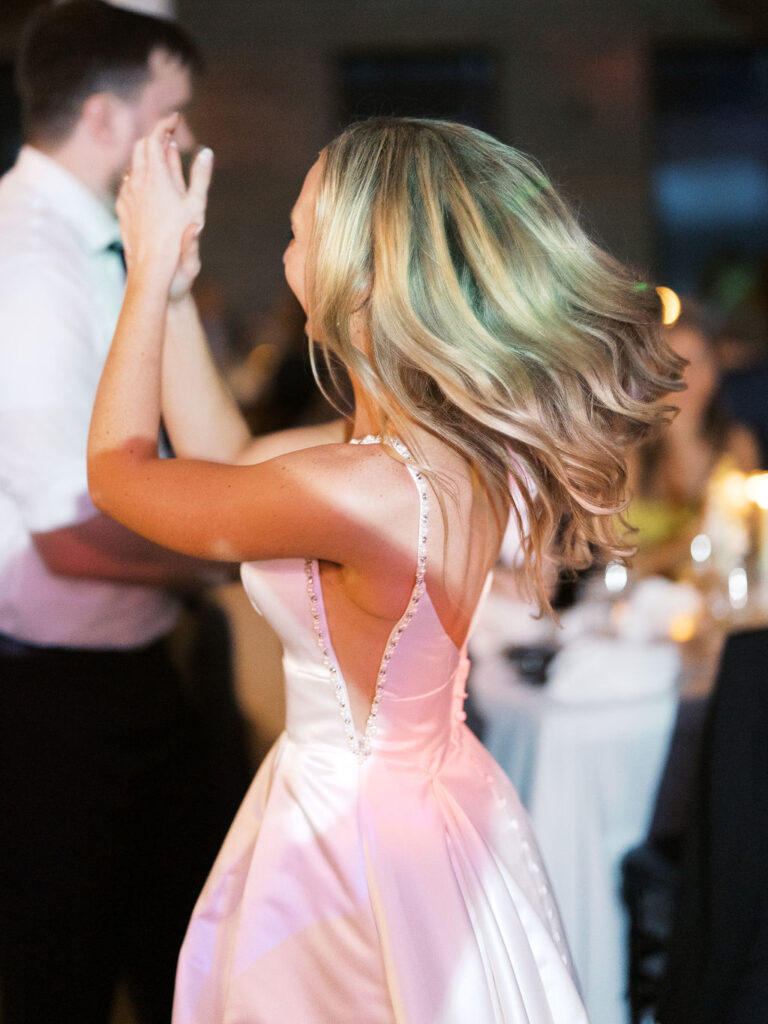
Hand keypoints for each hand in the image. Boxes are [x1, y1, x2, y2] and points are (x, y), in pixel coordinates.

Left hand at [117, 113, 213, 300]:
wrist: (152, 270)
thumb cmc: (178, 241)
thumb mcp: (196, 207)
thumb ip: (201, 177)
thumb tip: (206, 153)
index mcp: (156, 176)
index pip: (155, 137)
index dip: (165, 123)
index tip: (175, 118)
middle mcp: (136, 181)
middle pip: (141, 147)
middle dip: (156, 138)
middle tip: (170, 137)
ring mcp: (126, 195)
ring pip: (133, 164)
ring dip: (148, 157)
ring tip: (163, 161)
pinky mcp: (122, 208)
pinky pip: (128, 183)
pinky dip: (139, 175)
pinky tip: (149, 185)